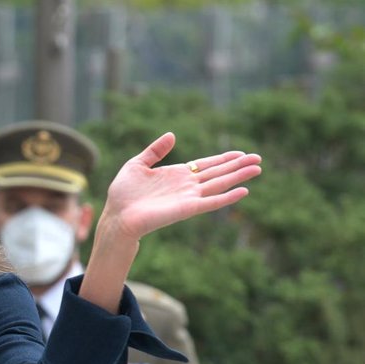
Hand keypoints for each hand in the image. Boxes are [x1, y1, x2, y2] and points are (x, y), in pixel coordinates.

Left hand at [79, 132, 261, 312]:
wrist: (117, 215)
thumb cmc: (123, 193)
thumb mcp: (137, 164)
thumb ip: (155, 151)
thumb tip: (172, 135)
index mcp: (176, 174)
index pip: (205, 165)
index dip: (223, 159)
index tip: (241, 153)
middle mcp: (186, 186)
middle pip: (217, 173)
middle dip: (237, 166)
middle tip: (258, 159)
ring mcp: (188, 197)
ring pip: (219, 185)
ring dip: (238, 177)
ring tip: (257, 169)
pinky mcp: (187, 209)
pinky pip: (211, 202)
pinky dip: (227, 197)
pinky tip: (243, 191)